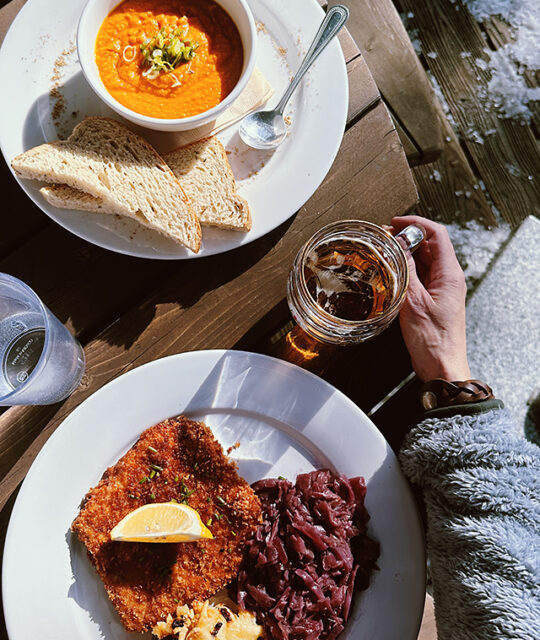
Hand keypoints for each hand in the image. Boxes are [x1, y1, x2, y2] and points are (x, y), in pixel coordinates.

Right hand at [391, 215, 470, 381]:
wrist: (441, 367)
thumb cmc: (433, 341)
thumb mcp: (414, 302)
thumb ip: (406, 272)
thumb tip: (398, 248)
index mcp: (450, 275)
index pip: (438, 235)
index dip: (417, 223)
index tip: (397, 223)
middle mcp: (449, 279)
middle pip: (430, 246)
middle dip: (407, 238)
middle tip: (385, 238)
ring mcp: (441, 289)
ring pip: (423, 261)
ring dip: (405, 255)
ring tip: (385, 254)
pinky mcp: (433, 300)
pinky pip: (420, 277)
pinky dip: (406, 271)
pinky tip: (391, 274)